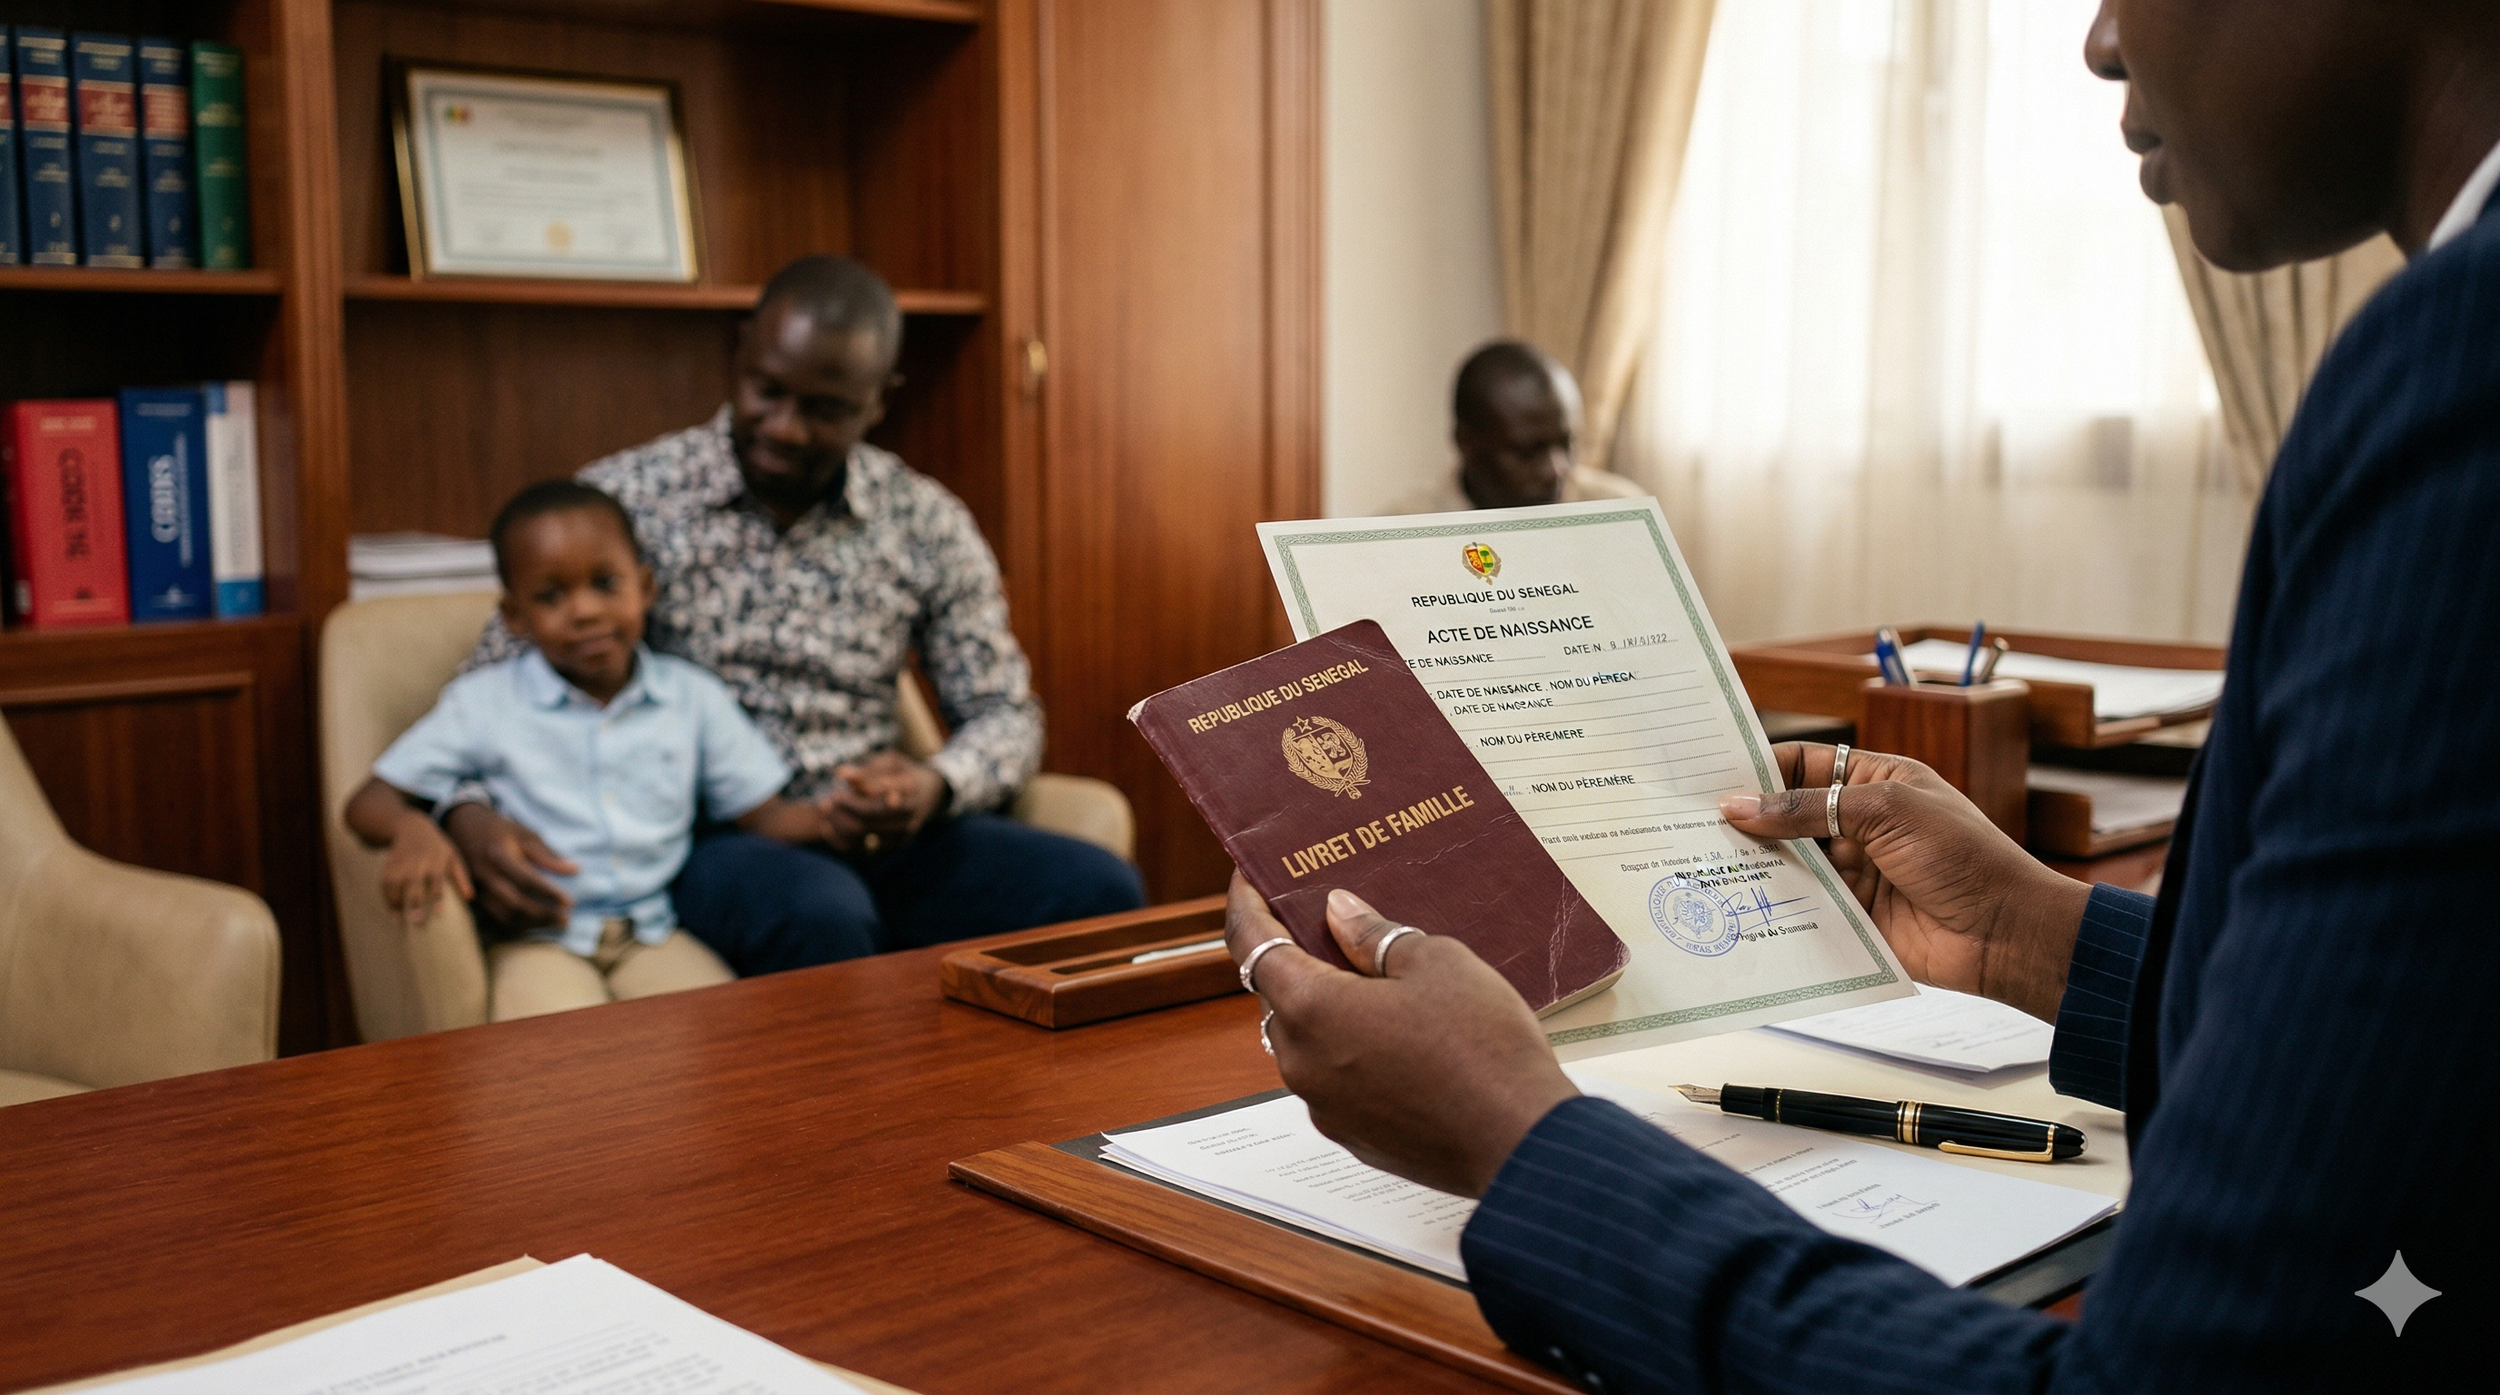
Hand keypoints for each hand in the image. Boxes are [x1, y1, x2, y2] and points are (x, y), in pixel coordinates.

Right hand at [379, 819, 472, 927]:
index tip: (438, 914)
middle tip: (417, 922)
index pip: (436, 880)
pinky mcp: (389, 865)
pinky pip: (384, 883)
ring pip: (395, 884)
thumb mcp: (453, 856)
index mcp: (435, 860)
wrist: (412, 827)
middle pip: (414, 883)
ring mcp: (400, 863)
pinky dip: (386, 897)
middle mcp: (416, 862)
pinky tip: (391, 910)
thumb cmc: (437, 847)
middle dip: (414, 902)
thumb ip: (461, 877)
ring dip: (395, 902)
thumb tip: (470, 898)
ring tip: (399, 920)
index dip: (437, 897)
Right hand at [442, 802, 577, 929]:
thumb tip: (574, 870)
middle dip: (543, 915)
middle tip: (565, 919)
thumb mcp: (524, 834)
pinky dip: (519, 924)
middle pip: (516, 903)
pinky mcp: (476, 896)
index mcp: (499, 855)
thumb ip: (548, 854)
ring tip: (555, 923)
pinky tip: (536, 923)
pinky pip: (498, 916)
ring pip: (506, 914)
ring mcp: (478, 887)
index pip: (527, 879)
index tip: (569, 902)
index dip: (548, 893)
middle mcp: (487, 874)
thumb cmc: (499, 829)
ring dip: (533, 923)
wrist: (461, 827)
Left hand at [824, 751, 949, 853]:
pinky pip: (862, 851)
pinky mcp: (893, 848)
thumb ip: (867, 769)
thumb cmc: (905, 773)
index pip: (878, 800)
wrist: (932, 795)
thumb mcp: (891, 762)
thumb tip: (839, 773)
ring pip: (862, 837)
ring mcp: (903, 835)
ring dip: (838, 825)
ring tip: (825, 810)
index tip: (836, 789)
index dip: (853, 799)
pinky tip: (827, 828)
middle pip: (868, 820)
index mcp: (911, 792)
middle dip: (842, 811)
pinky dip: (841, 841)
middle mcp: (910, 817)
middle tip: (827, 800)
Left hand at [1225, 877, 1576, 1197]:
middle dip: (1296, 955)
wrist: (1521, 1141)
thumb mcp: (1437, 963)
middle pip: (1277, 993)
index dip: (1247, 903)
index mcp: (1311, 1008)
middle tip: (1327, 921)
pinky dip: (1351, 1050)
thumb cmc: (1483, 1048)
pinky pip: (1335, 1078)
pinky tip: (1398, 1036)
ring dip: (1327, 1006)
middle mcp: (1302, 1062)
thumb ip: (1375, 936)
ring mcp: (1324, 1106)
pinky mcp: (1353, 1135)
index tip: (1250, 878)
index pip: (1252, 943)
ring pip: (1307, 1038)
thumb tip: (1340, 913)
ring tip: (1373, 978)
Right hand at [1719, 743, 2092, 1021]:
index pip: (1802, 766)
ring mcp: (1852, 871)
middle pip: (1786, 816)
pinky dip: (1770, 904)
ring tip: (1697, 862)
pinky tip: (1732, 902)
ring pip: (1787, 862)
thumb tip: (1738, 805)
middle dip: (1744, 820)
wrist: (2005, 932)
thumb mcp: (1886, 812)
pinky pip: (1800, 905)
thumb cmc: (1963, 857)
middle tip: (1687, 823)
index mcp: (1874, 782)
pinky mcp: (1848, 915)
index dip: (1758, 770)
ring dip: (1752, 864)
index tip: (1708, 778)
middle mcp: (1857, 824)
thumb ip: (1808, 808)